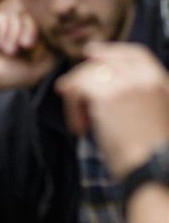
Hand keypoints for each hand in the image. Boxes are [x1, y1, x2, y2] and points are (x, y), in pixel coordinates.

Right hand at [0, 9, 53, 109]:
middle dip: (32, 32)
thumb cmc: (6, 77)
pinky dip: (6, 31)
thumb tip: (61, 46)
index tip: (37, 49)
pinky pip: (6, 18)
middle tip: (27, 46)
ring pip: (20, 18)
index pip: (44, 32)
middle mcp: (18, 36)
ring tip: (9, 51)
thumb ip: (51, 60)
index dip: (44, 37)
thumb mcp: (35, 73)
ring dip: (16, 34)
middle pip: (34, 21)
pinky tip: (0, 45)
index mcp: (30, 48)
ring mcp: (5, 28)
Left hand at [58, 44, 168, 179]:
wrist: (153, 171)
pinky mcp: (106, 94)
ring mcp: (127, 83)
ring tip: (79, 122)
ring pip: (88, 74)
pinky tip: (80, 128)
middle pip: (107, 62)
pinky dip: (73, 109)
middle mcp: (147, 77)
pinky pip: (77, 90)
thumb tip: (104, 86)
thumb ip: (142, 99)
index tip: (91, 52)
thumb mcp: (157, 118)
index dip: (111, 51)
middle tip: (64, 88)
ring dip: (76, 97)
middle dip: (82, 73)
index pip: (136, 54)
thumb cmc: (153, 157)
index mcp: (163, 83)